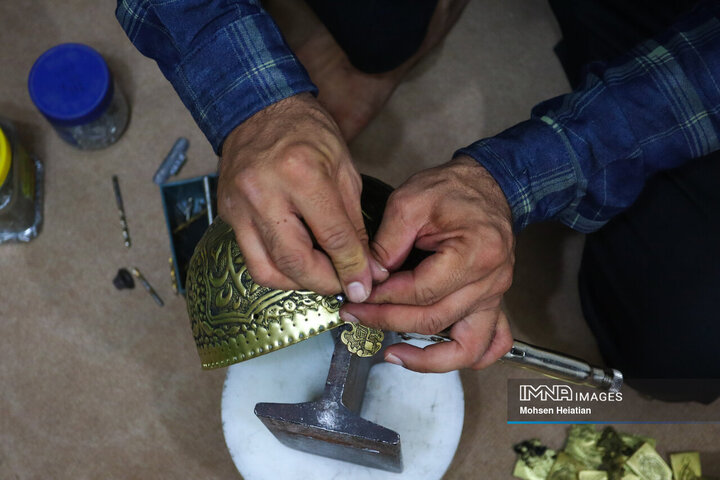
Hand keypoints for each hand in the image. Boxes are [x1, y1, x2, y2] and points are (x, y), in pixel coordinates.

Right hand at [218, 93, 386, 300]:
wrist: (258, 109)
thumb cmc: (306, 132)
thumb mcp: (344, 170)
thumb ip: (353, 222)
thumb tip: (365, 266)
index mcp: (302, 174)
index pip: (332, 238)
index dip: (353, 268)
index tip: (365, 284)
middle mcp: (264, 193)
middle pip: (295, 262)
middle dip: (325, 284)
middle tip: (344, 286)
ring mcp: (239, 206)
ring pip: (267, 270)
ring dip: (298, 284)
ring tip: (320, 277)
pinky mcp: (227, 215)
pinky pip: (251, 258)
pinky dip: (277, 270)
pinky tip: (297, 264)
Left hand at [340, 156, 514, 371]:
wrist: (488, 184)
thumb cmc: (453, 189)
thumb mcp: (409, 202)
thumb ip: (386, 243)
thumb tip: (368, 279)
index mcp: (473, 254)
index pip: (420, 292)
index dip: (383, 298)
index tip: (358, 298)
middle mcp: (490, 281)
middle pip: (434, 320)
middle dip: (388, 322)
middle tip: (356, 317)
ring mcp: (495, 296)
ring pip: (467, 347)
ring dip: (428, 359)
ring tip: (393, 356)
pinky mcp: (493, 301)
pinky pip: (492, 344)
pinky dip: (466, 357)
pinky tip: (437, 357)